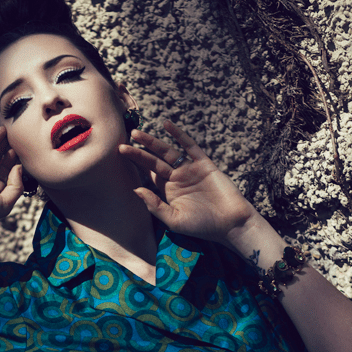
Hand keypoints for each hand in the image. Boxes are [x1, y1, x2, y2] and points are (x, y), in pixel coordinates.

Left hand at [119, 120, 255, 243]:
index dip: (135, 167)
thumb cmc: (203, 226)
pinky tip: (166, 125)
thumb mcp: (174, 220)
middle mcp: (176, 179)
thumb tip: (136, 189)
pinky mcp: (204, 164)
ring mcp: (190, 170)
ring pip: (168, 152)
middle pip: (154, 162)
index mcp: (168, 192)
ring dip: (152, 142)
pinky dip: (179, 135)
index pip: (148, 175)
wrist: (231, 223)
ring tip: (137, 133)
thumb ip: (155, 206)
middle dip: (138, 153)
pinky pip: (190, 146)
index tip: (120, 158)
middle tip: (122, 144)